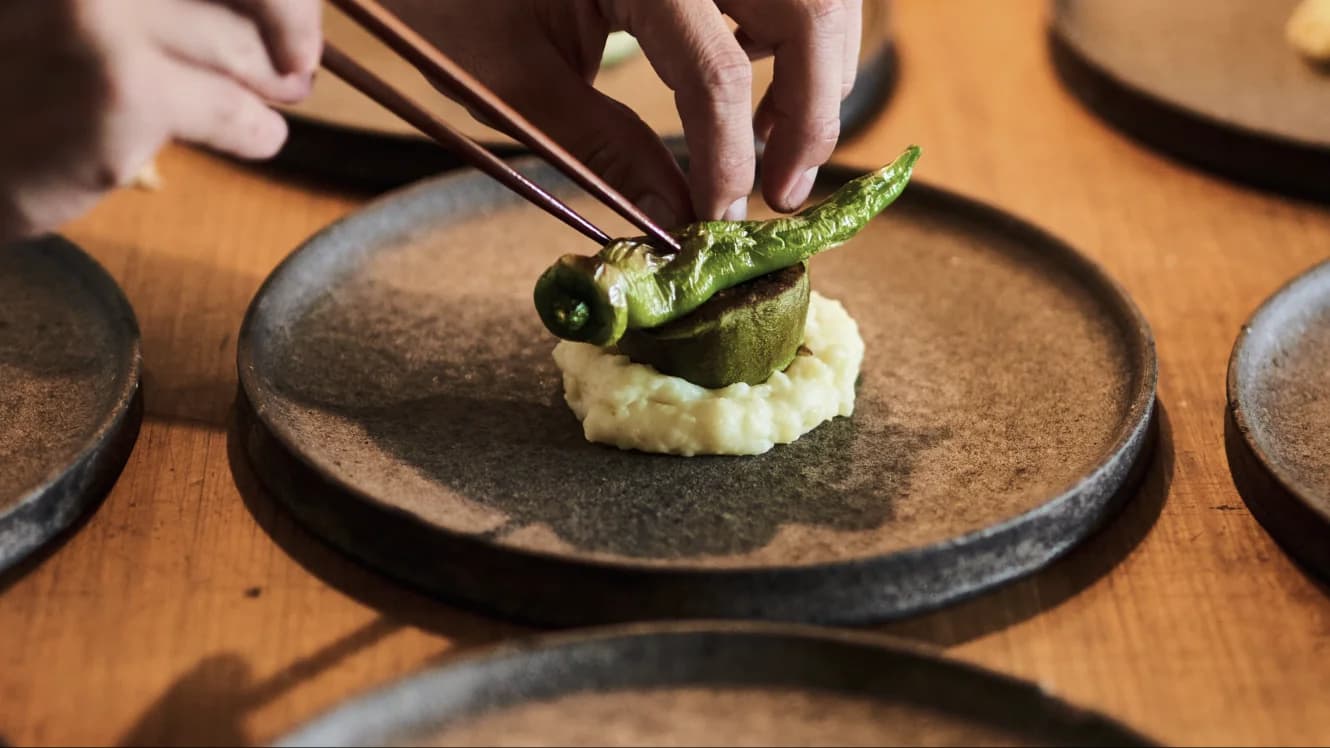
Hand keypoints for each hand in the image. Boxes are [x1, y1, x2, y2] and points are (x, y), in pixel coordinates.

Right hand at [0, 0, 320, 240]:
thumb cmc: (27, 70)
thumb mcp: (90, 6)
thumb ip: (171, 2)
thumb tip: (287, 6)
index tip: (292, 14)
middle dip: (292, 26)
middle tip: (297, 64)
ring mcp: (105, 17)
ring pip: (250, 51)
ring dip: (277, 84)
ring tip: (277, 96)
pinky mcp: (125, 91)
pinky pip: (238, 112)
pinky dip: (258, 131)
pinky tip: (254, 136)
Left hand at [385, 0, 859, 226]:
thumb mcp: (514, 79)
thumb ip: (603, 150)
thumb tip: (678, 218)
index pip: (714, 70)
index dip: (730, 158)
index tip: (723, 222)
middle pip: (813, 11)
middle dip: (813, 112)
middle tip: (782, 193)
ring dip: (816, 73)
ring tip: (766, 148)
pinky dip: (793, 39)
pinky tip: (750, 89)